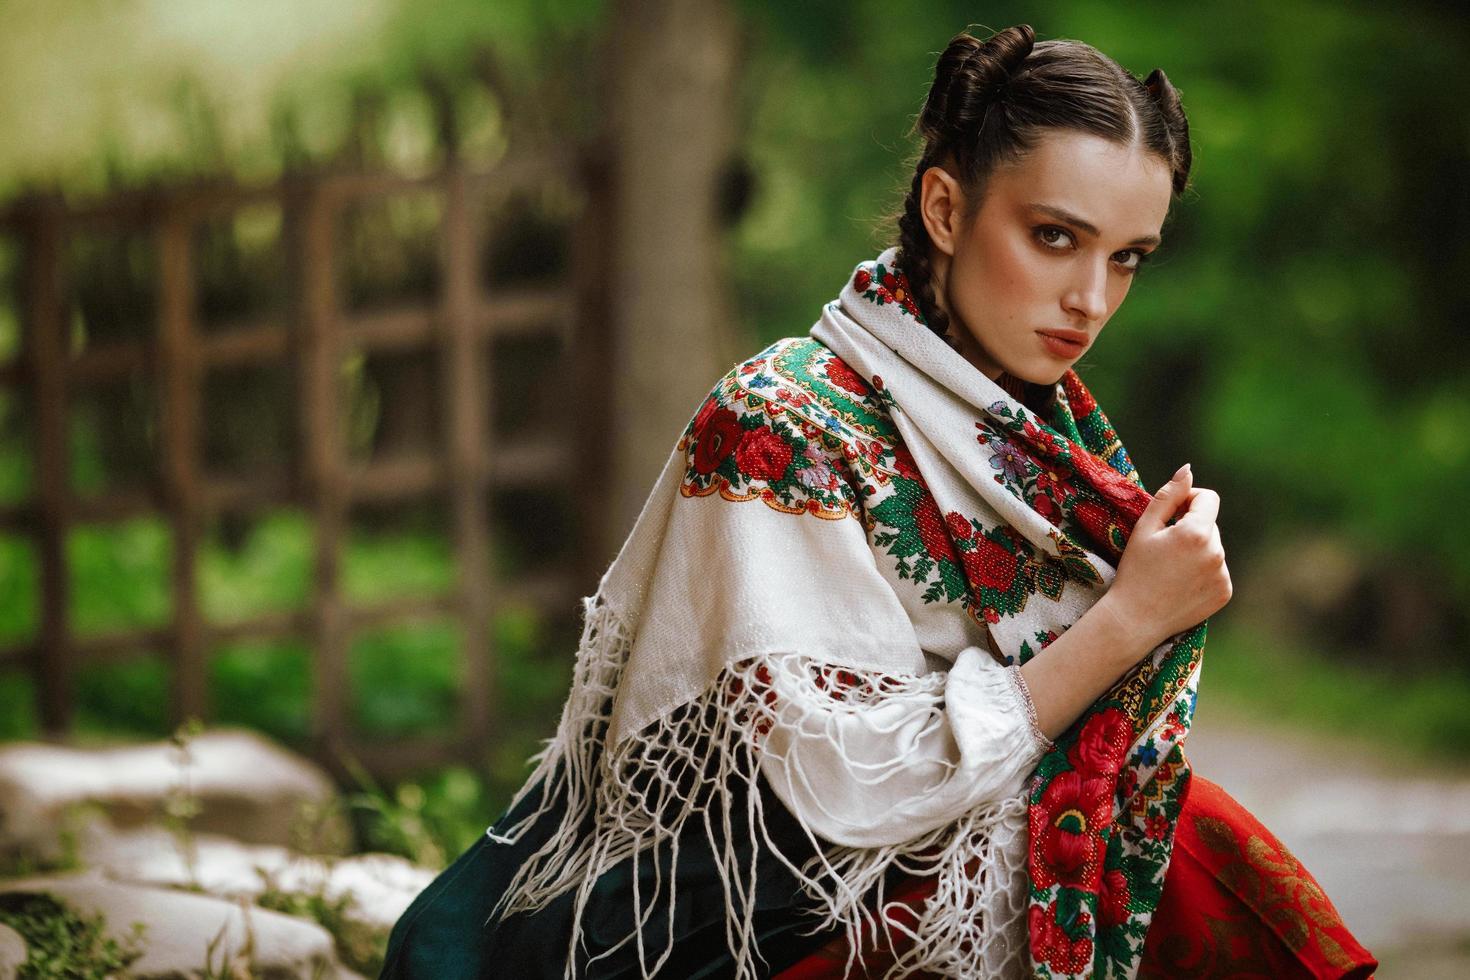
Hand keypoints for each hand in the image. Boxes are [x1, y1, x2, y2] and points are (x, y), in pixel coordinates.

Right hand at [1104, 463, 1231, 652]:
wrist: (1135, 619)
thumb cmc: (1135, 571)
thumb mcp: (1144, 529)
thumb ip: (1168, 496)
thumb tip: (1188, 469)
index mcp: (1197, 532)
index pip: (1208, 498)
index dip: (1189, 500)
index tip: (1171, 515)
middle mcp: (1217, 552)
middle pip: (1209, 524)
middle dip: (1190, 529)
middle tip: (1164, 549)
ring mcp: (1223, 574)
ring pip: (1213, 548)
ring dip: (1197, 550)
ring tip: (1171, 569)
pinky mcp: (1225, 592)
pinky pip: (1217, 570)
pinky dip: (1203, 571)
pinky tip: (1181, 583)